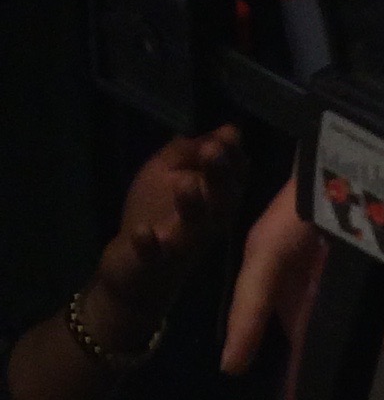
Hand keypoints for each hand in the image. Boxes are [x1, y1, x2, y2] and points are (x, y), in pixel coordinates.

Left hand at [82, 125, 242, 354]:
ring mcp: (181, 245)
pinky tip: (143, 234)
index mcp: (214, 202)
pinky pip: (153, 256)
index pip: (232, 177)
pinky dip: (148, 246)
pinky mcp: (155, 264)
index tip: (230, 137)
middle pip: (219, 200)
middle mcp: (206, 224)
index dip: (232, 158)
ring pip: (193, 227)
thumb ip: (192, 150)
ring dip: (191, 208)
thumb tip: (229, 129)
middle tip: (215, 153)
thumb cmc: (155, 214)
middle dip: (218, 177)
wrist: (135, 271)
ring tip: (187, 187)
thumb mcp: (170, 171)